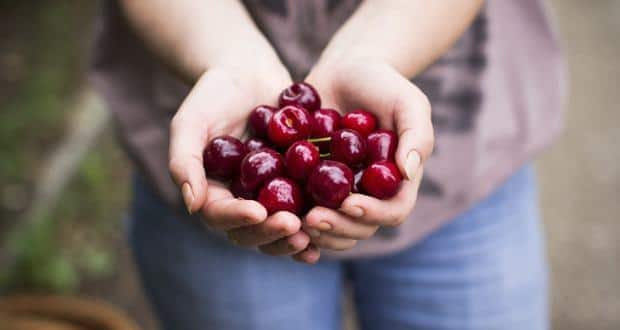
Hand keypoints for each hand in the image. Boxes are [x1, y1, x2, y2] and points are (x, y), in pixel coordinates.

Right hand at [168, 64, 318, 263]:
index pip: (220, 216)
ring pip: (280, 229)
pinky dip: (318, 220)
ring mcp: (270, 196)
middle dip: (271, 233)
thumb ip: (185, 161)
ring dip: (294, 237)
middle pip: (252, 232)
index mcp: (213, 193)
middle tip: (292, 226)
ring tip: (312, 232)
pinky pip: (307, 208)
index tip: (258, 212)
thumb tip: (193, 205)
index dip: (238, 218)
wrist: (249, 73)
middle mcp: (241, 201)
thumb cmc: (214, 95)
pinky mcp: (297, 185)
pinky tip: (336, 220)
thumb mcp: (191, 122)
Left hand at [303, 59, 433, 250]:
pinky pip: (302, 209)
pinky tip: (274, 213)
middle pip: (359, 228)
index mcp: (395, 181)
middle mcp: (368, 193)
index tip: (349, 203)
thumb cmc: (382, 84)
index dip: (373, 213)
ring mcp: (339, 192)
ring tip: (294, 220)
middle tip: (312, 219)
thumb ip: (416, 135)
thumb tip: (407, 173)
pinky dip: (292, 217)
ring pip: (331, 227)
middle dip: (337, 228)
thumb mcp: (408, 102)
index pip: (392, 211)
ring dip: (315, 231)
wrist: (344, 70)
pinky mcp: (311, 184)